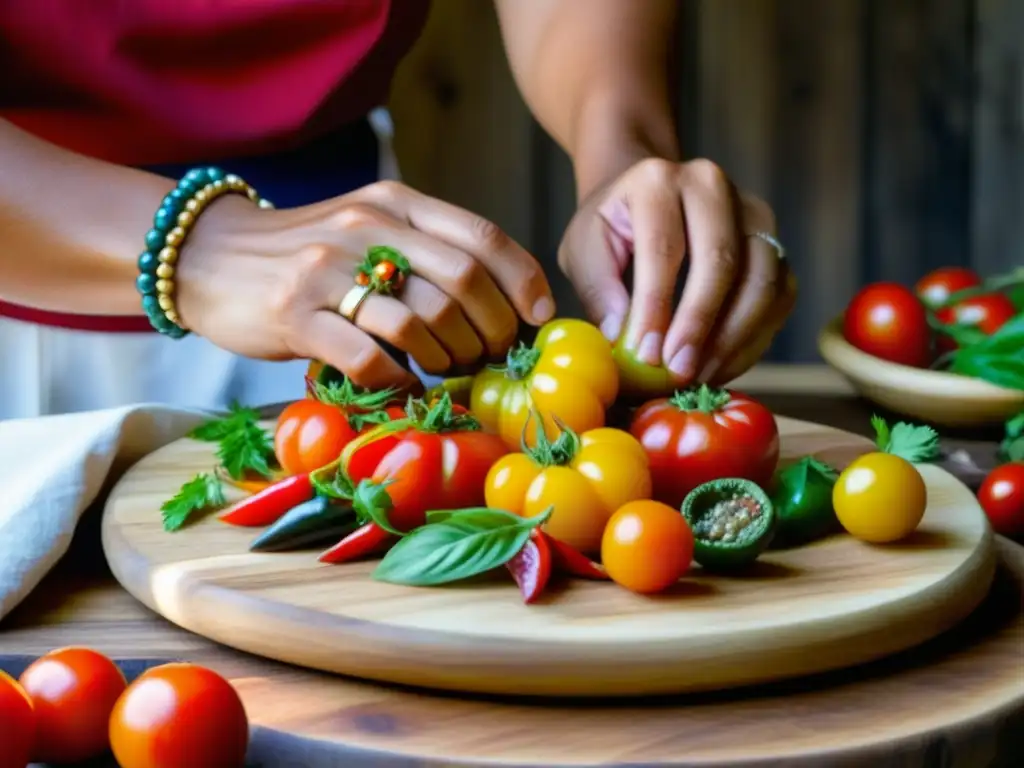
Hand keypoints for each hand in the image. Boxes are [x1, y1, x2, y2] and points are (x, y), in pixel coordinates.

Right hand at [176, 181, 555, 389]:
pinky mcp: (295, 316)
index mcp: (395, 203)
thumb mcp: (369, 226)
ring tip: (446, 368)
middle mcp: (366, 229)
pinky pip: (371, 359)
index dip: (523, 280)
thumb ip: (427, 248)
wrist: (207, 255)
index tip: (539, 317)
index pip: (482, 235)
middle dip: (492, 330)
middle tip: (489, 355)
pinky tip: (403, 383)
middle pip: (462, 283)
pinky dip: (400, 380)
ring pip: (422, 323)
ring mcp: (328, 271)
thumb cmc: (306, 252)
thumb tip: (503, 298)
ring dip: (449, 358)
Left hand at [559, 158, 796, 384]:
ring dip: (734, 338)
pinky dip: (755, 337)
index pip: (664, 248)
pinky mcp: (774, 242)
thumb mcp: (584, 250)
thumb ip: (598, 290)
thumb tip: (623, 340)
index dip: (657, 306)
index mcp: (658, 180)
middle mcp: (713, 186)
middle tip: (679, 372)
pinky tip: (723, 364)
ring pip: (763, 280)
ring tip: (700, 375)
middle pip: (722, 261)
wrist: (645, 197)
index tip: (647, 354)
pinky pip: (779, 295)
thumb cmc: (611, 227)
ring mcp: (752, 212)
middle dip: (700, 325)